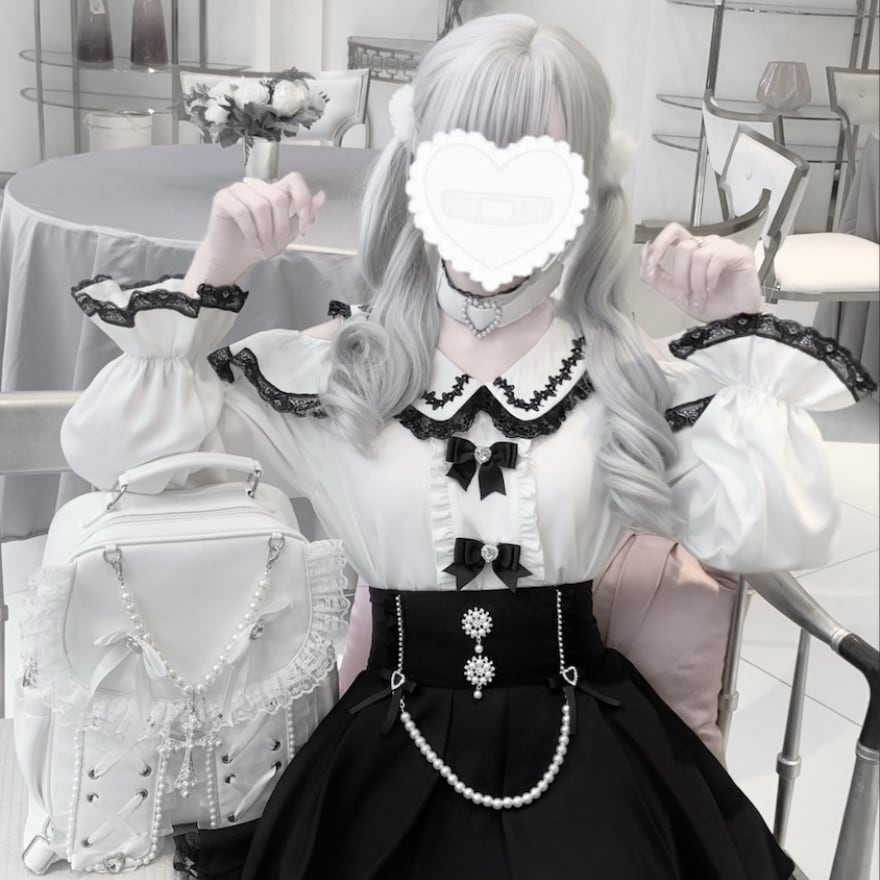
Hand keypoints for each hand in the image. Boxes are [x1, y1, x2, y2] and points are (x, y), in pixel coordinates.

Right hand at [187, 173, 325, 287]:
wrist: (232, 259)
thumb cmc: (258, 245)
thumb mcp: (287, 233)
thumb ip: (303, 215)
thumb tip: (321, 196)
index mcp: (274, 191)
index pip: (294, 180)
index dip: (303, 199)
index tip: (304, 223)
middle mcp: (256, 186)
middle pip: (278, 197)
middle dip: (282, 227)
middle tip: (277, 246)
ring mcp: (238, 190)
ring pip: (261, 205)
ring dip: (266, 232)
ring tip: (264, 247)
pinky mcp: (223, 198)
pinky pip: (242, 212)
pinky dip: (251, 232)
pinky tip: (253, 243)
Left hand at [640, 223, 763, 322]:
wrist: (733, 321)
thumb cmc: (710, 305)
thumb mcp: (674, 293)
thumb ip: (656, 276)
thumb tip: (645, 253)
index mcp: (692, 250)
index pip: (673, 232)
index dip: (659, 245)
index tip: (651, 266)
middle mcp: (708, 245)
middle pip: (683, 247)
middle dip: (680, 277)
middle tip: (685, 295)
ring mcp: (725, 247)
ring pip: (698, 254)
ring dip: (696, 282)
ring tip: (701, 298)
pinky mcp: (740, 253)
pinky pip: (716, 258)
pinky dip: (709, 278)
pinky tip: (712, 289)